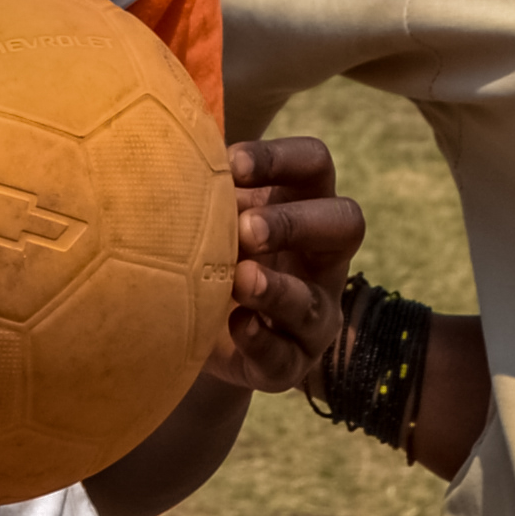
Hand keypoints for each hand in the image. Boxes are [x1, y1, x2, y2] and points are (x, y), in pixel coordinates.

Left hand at [202, 135, 360, 393]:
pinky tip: (235, 326)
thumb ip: (201, 187)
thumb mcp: (206, 215)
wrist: (187, 332)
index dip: (281, 158)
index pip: (315, 164)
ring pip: (316, 302)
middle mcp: (322, 257)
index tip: (230, 165)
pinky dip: (261, 341)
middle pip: (344, 224)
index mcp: (301, 203)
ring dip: (278, 290)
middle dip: (296, 223)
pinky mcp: (291, 362)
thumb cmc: (203, 251)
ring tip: (240, 279)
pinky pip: (286, 357)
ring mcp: (314, 314)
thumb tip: (169, 153)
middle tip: (244, 229)